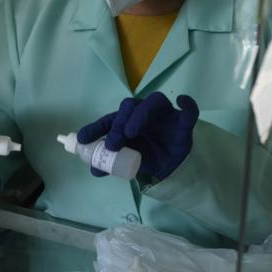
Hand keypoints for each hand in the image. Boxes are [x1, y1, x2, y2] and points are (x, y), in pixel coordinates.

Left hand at [77, 92, 199, 179]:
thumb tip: (94, 170)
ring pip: (154, 102)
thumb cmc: (146, 155)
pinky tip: (182, 101)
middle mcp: (143, 113)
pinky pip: (189, 112)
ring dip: (140, 115)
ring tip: (130, 132)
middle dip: (118, 124)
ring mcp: (164, 115)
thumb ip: (111, 163)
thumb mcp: (126, 160)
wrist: (170, 165)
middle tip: (112, 144)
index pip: (110, 119)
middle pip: (130, 107)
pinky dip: (188, 105)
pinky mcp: (183, 123)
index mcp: (126, 120)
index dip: (95, 128)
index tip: (82, 139)